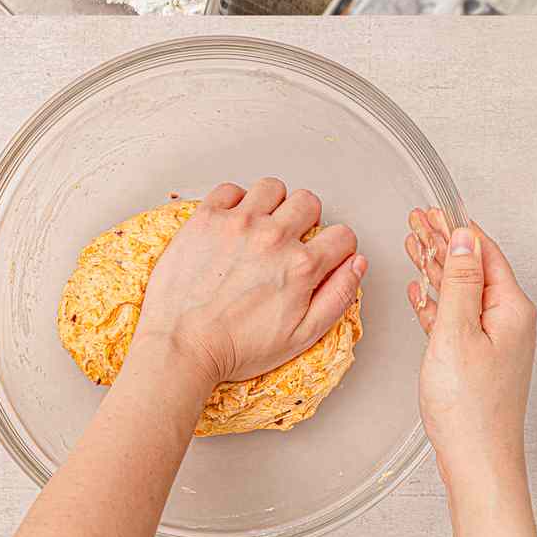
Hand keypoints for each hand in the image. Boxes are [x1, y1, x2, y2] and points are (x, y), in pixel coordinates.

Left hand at [133, 178, 366, 386]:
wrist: (179, 349)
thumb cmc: (235, 348)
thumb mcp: (302, 336)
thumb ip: (339, 296)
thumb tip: (357, 263)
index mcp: (301, 266)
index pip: (342, 235)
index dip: (337, 248)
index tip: (322, 257)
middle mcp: (273, 237)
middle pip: (309, 202)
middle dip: (305, 221)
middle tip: (289, 243)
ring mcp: (238, 223)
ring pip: (272, 188)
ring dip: (272, 205)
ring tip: (260, 228)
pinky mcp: (206, 219)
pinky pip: (230, 189)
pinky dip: (234, 202)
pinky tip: (231, 225)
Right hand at [404, 208, 536, 488]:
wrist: (478, 464)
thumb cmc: (470, 410)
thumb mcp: (457, 333)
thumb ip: (458, 283)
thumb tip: (464, 240)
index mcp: (511, 308)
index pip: (483, 252)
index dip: (455, 227)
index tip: (432, 210)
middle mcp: (509, 321)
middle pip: (472, 268)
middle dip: (443, 242)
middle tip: (417, 219)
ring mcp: (495, 341)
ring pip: (462, 292)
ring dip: (436, 268)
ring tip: (413, 244)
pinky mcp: (478, 360)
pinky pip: (456, 318)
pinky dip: (437, 301)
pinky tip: (421, 293)